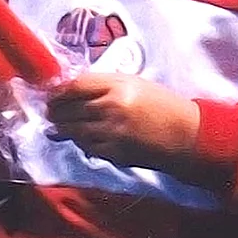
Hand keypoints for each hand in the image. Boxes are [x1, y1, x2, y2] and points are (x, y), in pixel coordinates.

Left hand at [43, 71, 199, 171]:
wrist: (187, 135)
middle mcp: (111, 108)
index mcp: (118, 86)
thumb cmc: (163, 106)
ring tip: (59, 123)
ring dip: (62, 127)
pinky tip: (80, 137)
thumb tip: (72, 90)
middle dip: (55, 110)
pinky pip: (86, 147)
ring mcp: (111, 133)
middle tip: (50, 110)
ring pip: (73, 129)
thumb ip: (104, 85)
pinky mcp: (114, 153)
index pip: (75, 85)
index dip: (58, 90)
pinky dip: (79, 141)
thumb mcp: (135, 84)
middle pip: (68, 108)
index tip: (52, 92)